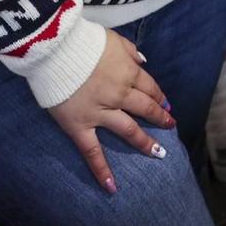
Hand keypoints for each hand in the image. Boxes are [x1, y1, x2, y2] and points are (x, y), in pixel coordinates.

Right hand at [47, 29, 175, 193]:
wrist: (55, 48)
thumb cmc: (83, 40)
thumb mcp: (113, 39)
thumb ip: (130, 51)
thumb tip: (143, 60)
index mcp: (128, 72)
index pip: (150, 87)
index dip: (159, 96)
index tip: (166, 104)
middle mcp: (119, 94)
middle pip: (145, 108)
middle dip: (160, 117)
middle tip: (170, 125)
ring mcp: (100, 112)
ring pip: (128, 130)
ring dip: (146, 142)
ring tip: (159, 153)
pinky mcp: (79, 126)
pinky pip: (92, 152)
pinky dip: (102, 170)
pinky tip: (112, 186)